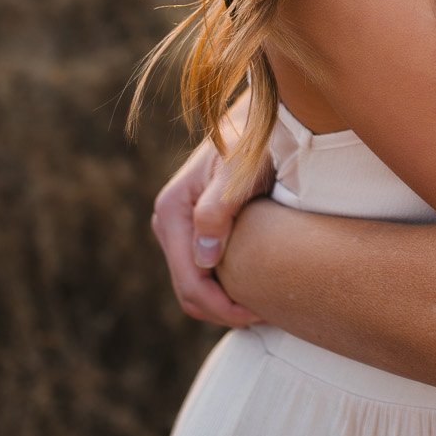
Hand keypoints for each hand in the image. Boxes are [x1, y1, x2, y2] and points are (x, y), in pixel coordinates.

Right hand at [151, 136, 270, 328]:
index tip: (259, 311)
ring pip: (195, 286)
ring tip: (264, 304)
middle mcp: (168, 221)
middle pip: (188, 291)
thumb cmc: (253, 141)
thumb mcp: (240, 170)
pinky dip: (226, 288)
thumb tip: (205, 259)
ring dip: (225, 303)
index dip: (222, 307)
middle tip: (266, 314)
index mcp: (172, 211)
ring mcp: (180, 228)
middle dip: (223, 311)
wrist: (258, 120)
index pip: (190, 282)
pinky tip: (255, 286)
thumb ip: (219, 209)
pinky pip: (204, 273)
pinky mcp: (195, 230)